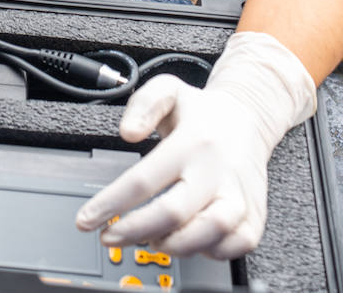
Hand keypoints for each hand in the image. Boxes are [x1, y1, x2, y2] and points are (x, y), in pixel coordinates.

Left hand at [75, 32, 315, 258]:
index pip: (144, 180)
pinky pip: (238, 244)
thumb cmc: (202, 111)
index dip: (111, 204)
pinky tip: (188, 241)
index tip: (87, 220)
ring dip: (175, 244)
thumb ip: (142, 105)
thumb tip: (127, 132)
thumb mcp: (167, 90)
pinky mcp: (255, 212)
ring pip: (212, 232)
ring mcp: (239, 193)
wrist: (249, 117)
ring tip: (150, 240)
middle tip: (109, 236)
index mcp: (192, 142)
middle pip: (175, 212)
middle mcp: (217, 170)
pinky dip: (211, 251)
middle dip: (135, 231)